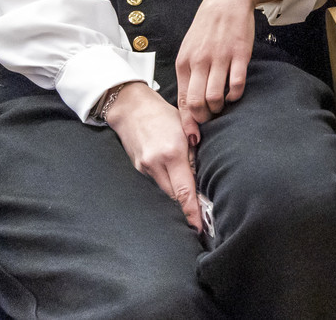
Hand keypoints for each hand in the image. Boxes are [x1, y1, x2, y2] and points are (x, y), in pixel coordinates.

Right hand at [104, 82, 202, 230]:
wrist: (131, 109)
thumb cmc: (164, 114)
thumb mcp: (186, 128)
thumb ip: (195, 151)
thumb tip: (204, 174)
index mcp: (172, 153)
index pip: (185, 190)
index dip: (192, 210)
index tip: (199, 226)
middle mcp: (156, 164)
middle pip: (175, 195)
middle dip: (188, 206)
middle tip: (203, 218)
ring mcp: (145, 168)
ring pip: (166, 190)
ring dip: (178, 195)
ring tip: (193, 200)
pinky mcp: (139, 168)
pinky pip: (158, 182)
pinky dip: (168, 184)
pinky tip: (176, 180)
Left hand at [174, 0, 281, 134]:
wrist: (227, 0)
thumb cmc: (207, 28)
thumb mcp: (189, 48)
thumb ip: (188, 73)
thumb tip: (187, 102)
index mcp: (184, 62)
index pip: (182, 101)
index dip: (188, 122)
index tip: (193, 135)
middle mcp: (199, 62)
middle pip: (197, 103)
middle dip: (204, 118)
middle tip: (210, 119)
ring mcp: (220, 58)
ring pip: (216, 96)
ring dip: (220, 108)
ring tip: (223, 106)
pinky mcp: (239, 55)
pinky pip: (236, 84)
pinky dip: (235, 95)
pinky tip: (235, 93)